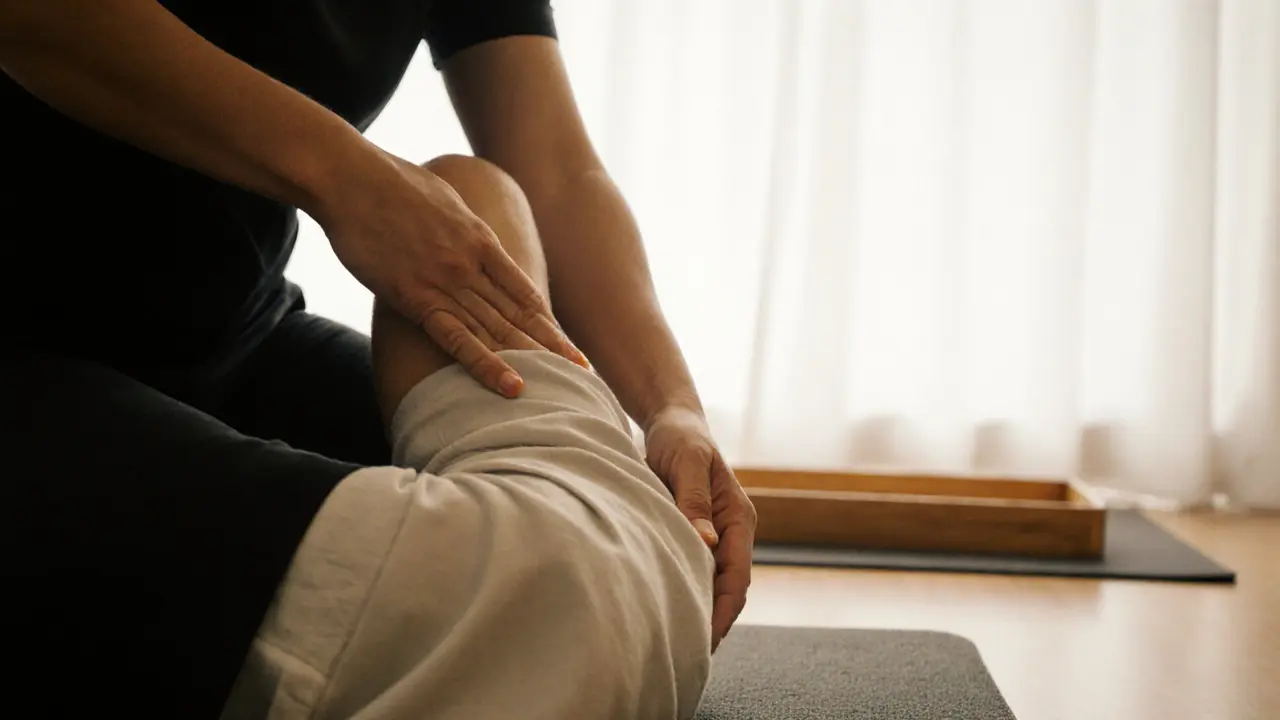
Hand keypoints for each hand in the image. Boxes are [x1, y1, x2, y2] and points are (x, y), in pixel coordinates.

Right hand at [312, 150, 587, 396]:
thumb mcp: (443, 200)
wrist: (350, 177)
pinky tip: (511, 385)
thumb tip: (470, 234)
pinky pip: (457, 338)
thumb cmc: (389, 184)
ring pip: (498, 330)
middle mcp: (472, 264)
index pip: (524, 291)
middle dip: (553, 347)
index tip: (569, 345)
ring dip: (532, 360)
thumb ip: (463, 226)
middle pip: (520, 315)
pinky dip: (486, 364)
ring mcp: (446, 280)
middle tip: (584, 374)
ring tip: (564, 385)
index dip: (548, 322)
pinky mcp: (416, 296)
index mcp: (481, 240)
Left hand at [644, 406, 755, 650]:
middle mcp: (731, 530)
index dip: (723, 612)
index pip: (737, 577)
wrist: (673, 418)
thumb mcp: (686, 462)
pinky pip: (695, 570)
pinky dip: (686, 591)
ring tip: (675, 643)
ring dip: (699, 610)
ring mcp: (714, 534)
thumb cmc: (681, 436)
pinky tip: (666, 610)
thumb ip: (692, 501)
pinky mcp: (696, 532)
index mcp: (738, 517)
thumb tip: (704, 543)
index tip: (704, 640)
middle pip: (728, 589)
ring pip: (712, 583)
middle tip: (688, 655)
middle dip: (713, 622)